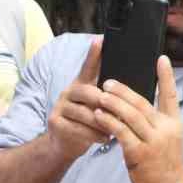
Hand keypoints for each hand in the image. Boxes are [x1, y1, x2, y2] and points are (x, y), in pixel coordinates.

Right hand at [48, 39, 110, 161]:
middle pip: (88, 92)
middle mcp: (68, 92)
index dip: (94, 53)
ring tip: (114, 129)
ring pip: (85, 113)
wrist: (64, 143)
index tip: (101, 39)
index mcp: (81, 85)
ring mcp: (60, 107)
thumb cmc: (86, 123)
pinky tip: (104, 138)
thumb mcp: (95, 107)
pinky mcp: (55, 122)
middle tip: (118, 111)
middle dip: (105, 102)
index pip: (88, 66)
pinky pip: (79, 128)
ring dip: (103, 122)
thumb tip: (127, 90)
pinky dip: (94, 134)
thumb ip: (107, 97)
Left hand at [93, 56, 182, 182]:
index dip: (166, 76)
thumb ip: (156, 123)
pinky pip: (121, 133)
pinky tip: (98, 115)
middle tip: (107, 81)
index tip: (161, 58)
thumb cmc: (165, 163)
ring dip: (113, 103)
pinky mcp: (139, 154)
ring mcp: (153, 142)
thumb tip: (136, 105)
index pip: (171, 95)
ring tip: (99, 95)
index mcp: (174, 123)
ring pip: (130, 116)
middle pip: (142, 103)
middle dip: (123, 91)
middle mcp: (165, 129)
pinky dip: (109, 122)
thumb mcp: (167, 139)